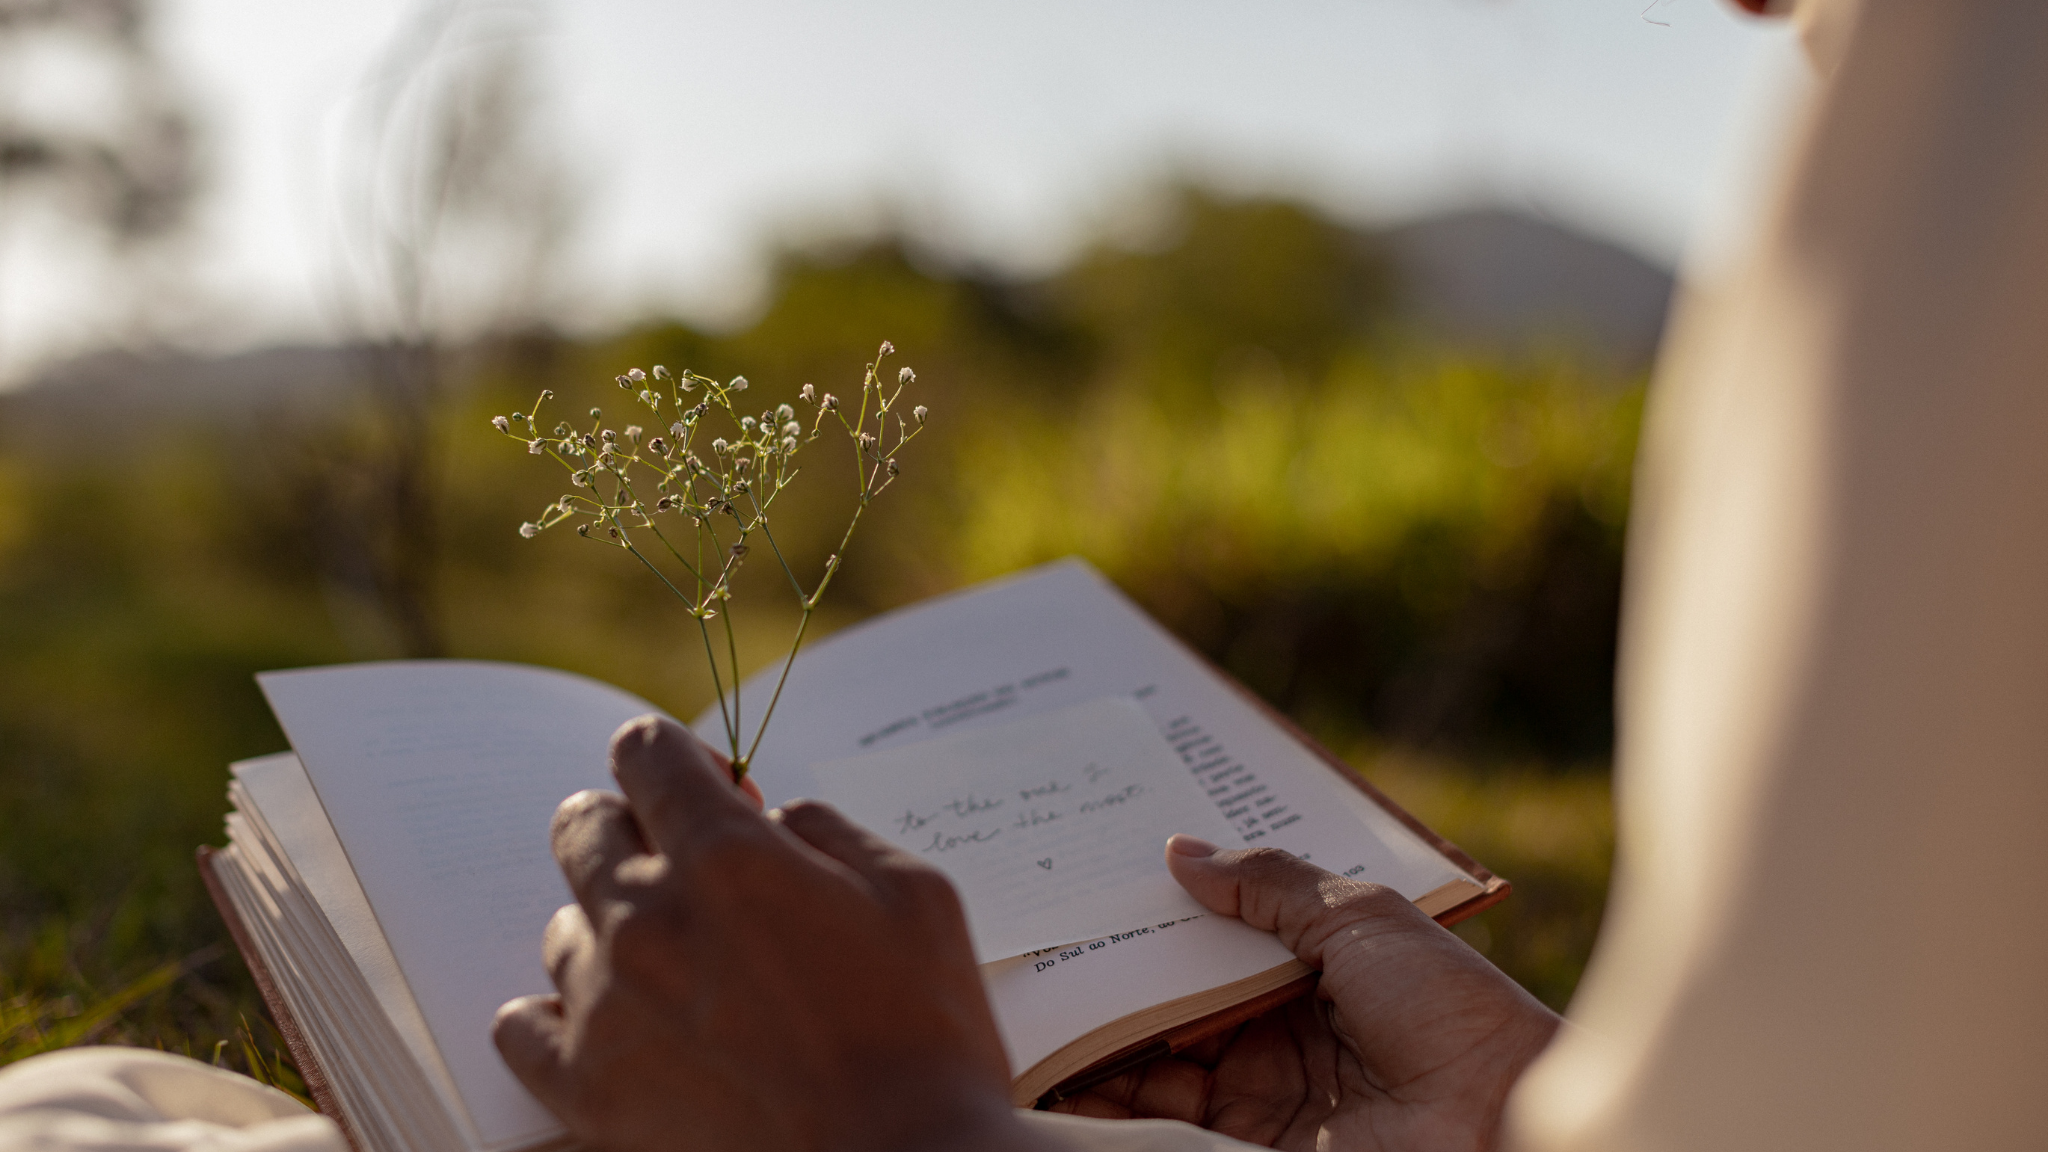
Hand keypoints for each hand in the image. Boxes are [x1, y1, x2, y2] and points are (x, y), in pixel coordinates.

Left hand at [492, 716, 1057, 1151]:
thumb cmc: (925, 1030)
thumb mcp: (913, 891)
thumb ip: (827, 830)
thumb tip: (772, 817)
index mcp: (728, 855)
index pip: (646, 752)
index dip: (677, 756)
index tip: (710, 790)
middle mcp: (649, 918)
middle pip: (581, 824)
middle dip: (633, 826)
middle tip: (693, 871)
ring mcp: (609, 1006)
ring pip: (561, 925)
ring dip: (610, 927)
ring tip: (682, 969)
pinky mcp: (590, 1088)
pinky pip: (519, 1025)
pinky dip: (557, 1015)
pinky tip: (615, 1021)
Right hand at [1051, 838, 1561, 1151]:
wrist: (1499, 1118)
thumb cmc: (1453, 1010)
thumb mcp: (1363, 917)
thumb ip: (1271, 883)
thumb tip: (1180, 850)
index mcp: (1310, 974)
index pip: (1212, 945)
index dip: (1157, 923)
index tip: (1093, 893)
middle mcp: (1276, 1036)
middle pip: (1172, 1005)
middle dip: (1110, 980)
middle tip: (1041, 948)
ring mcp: (1259, 1097)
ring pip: (1154, 1066)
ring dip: (1097, 1041)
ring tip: (1033, 1007)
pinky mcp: (1244, 1146)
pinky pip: (1163, 1123)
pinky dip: (1109, 1104)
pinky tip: (1062, 1077)